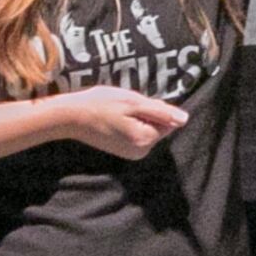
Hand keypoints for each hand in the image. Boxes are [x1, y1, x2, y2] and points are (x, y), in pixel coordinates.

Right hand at [44, 83, 189, 158]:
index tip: (134, 104)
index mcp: (145, 140)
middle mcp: (140, 152)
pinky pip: (136, 133)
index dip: (153, 108)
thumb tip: (185, 119)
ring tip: (116, 112)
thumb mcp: (133, 102)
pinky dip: (128, 123)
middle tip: (124, 106)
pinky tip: (113, 118)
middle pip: (157, 126)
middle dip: (145, 113)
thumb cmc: (101, 104)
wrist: (71, 117)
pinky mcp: (123, 151)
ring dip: (136, 117)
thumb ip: (161, 112)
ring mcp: (131, 154)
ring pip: (146, 129)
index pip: (167, 121)